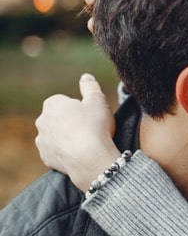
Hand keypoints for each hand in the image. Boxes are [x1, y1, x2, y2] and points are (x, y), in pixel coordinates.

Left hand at [35, 74, 121, 190]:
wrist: (89, 158)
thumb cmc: (95, 127)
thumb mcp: (98, 101)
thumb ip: (90, 86)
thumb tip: (86, 77)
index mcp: (53, 104)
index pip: (66, 102)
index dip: (80, 109)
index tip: (91, 117)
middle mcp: (42, 120)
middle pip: (59, 119)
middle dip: (71, 123)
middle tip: (89, 130)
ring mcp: (42, 140)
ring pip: (56, 136)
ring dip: (67, 138)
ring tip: (85, 144)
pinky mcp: (45, 157)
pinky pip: (56, 152)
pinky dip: (65, 153)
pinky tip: (79, 154)